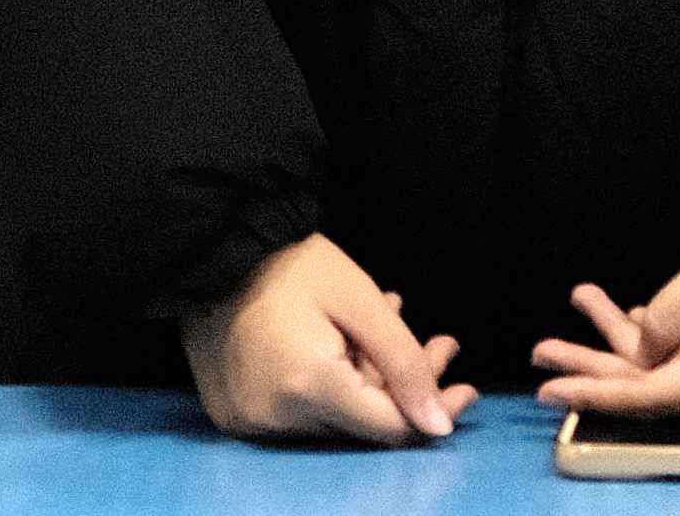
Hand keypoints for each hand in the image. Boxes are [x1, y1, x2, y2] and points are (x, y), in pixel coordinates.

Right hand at [179, 234, 466, 445]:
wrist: (212, 252)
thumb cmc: (290, 265)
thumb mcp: (360, 300)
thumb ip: (404, 362)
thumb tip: (440, 425)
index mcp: (309, 386)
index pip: (387, 427)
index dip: (433, 412)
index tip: (467, 388)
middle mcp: (276, 417)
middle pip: (364, 422)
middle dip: (408, 386)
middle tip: (439, 346)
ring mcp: (251, 421)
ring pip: (336, 418)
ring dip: (372, 381)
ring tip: (390, 331)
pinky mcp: (236, 416)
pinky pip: (301, 412)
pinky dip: (335, 384)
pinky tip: (351, 346)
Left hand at [533, 215, 679, 424]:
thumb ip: (672, 313)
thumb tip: (643, 350)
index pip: (654, 396)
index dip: (598, 393)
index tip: (550, 391)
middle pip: (660, 387)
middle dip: (598, 365)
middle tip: (543, 351)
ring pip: (679, 371)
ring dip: (629, 343)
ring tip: (582, 306)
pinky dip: (670, 341)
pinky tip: (636, 316)